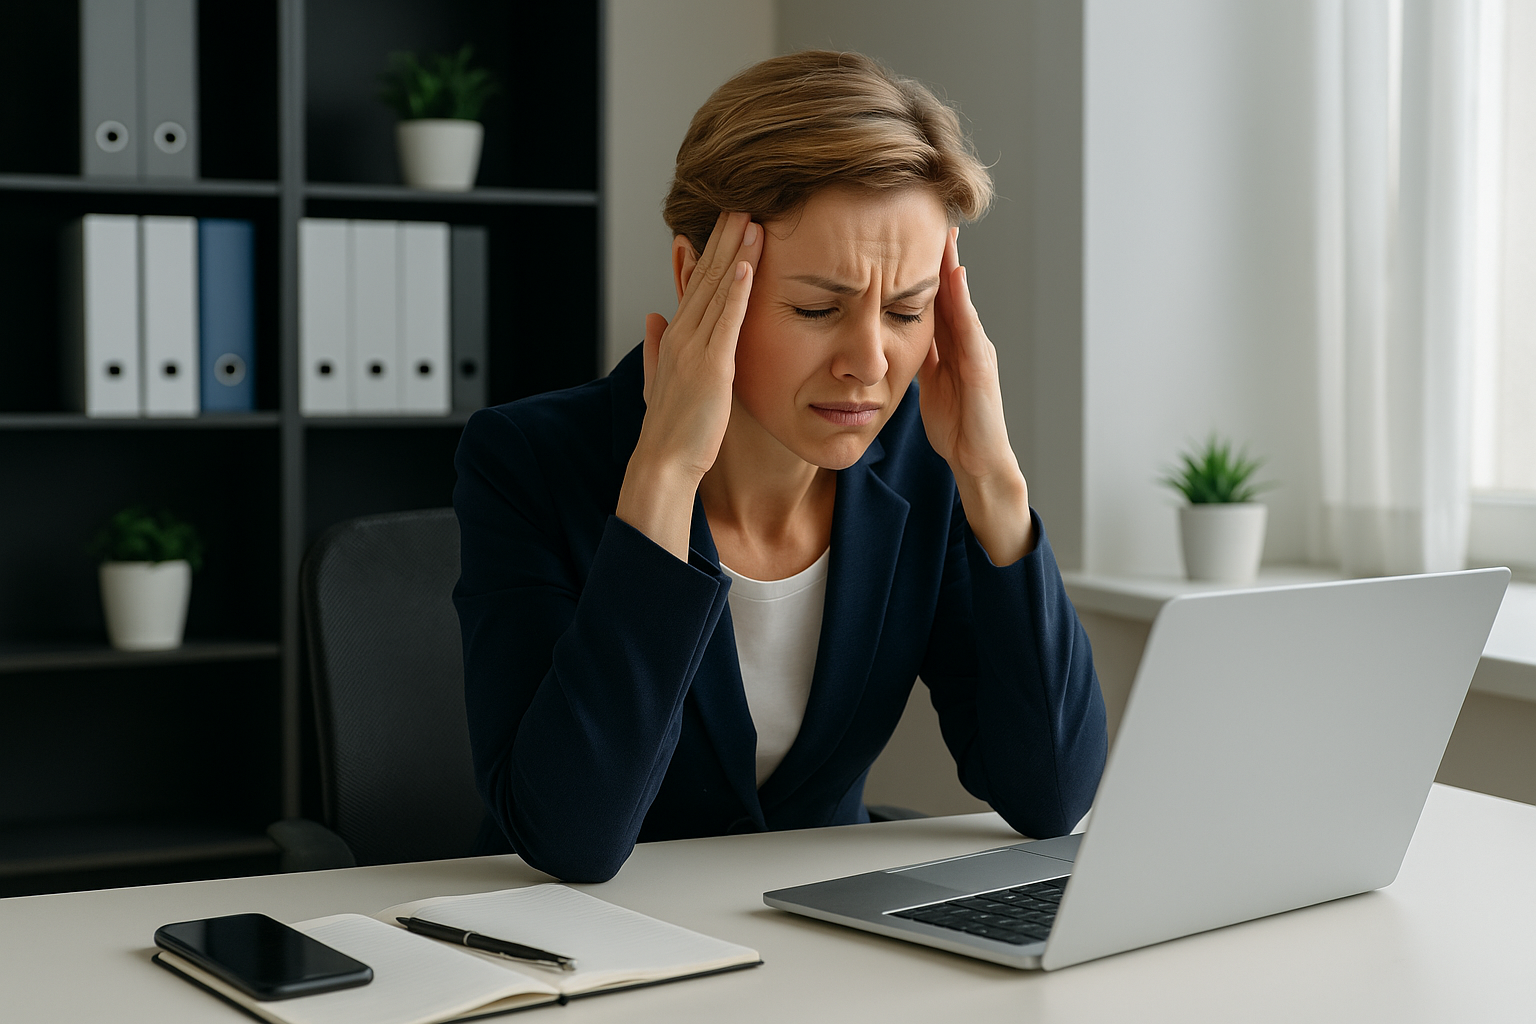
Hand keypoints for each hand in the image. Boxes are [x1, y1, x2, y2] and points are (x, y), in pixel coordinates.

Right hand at [617, 211, 761, 559]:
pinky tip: (747, 264)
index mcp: (675, 338)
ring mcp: (695, 349)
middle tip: (741, 200)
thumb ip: (656, 347)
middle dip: (724, 238)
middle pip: (706, 276)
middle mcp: (682, 336)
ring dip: (734, 252)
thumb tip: (652, 316)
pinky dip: (736, 291)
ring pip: (717, 290)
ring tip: (750, 217)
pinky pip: (726, 321)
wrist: (662, 462)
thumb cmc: (669, 430)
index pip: (696, 284)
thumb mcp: (659, 381)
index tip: (726, 221)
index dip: (712, 251)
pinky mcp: (711, 367)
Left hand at [919, 228, 1033, 562]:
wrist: (978, 462)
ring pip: (963, 300)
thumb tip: (893, 334)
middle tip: (929, 214)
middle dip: (941, 255)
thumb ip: (919, 356)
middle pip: (951, 289)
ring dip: (953, 267)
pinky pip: (970, 328)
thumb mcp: (927, 383)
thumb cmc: (955, 425)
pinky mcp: (982, 368)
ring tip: (943, 234)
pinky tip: (953, 277)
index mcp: (951, 345)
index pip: (935, 297)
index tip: (909, 233)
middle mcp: (968, 342)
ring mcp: (978, 352)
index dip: (923, 267)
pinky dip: (962, 301)